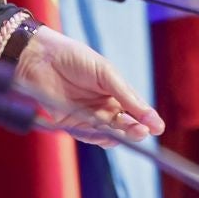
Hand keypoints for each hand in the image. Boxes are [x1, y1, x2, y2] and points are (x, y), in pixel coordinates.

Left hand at [14, 27, 166, 145]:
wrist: (40, 59)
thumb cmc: (74, 58)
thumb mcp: (105, 73)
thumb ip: (125, 94)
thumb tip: (148, 114)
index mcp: (113, 88)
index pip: (134, 107)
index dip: (146, 117)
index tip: (158, 127)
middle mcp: (102, 103)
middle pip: (122, 121)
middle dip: (134, 127)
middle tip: (143, 132)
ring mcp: (87, 114)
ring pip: (108, 130)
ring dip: (120, 133)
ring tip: (133, 133)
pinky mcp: (70, 122)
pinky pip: (88, 135)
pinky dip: (99, 138)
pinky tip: (111, 138)